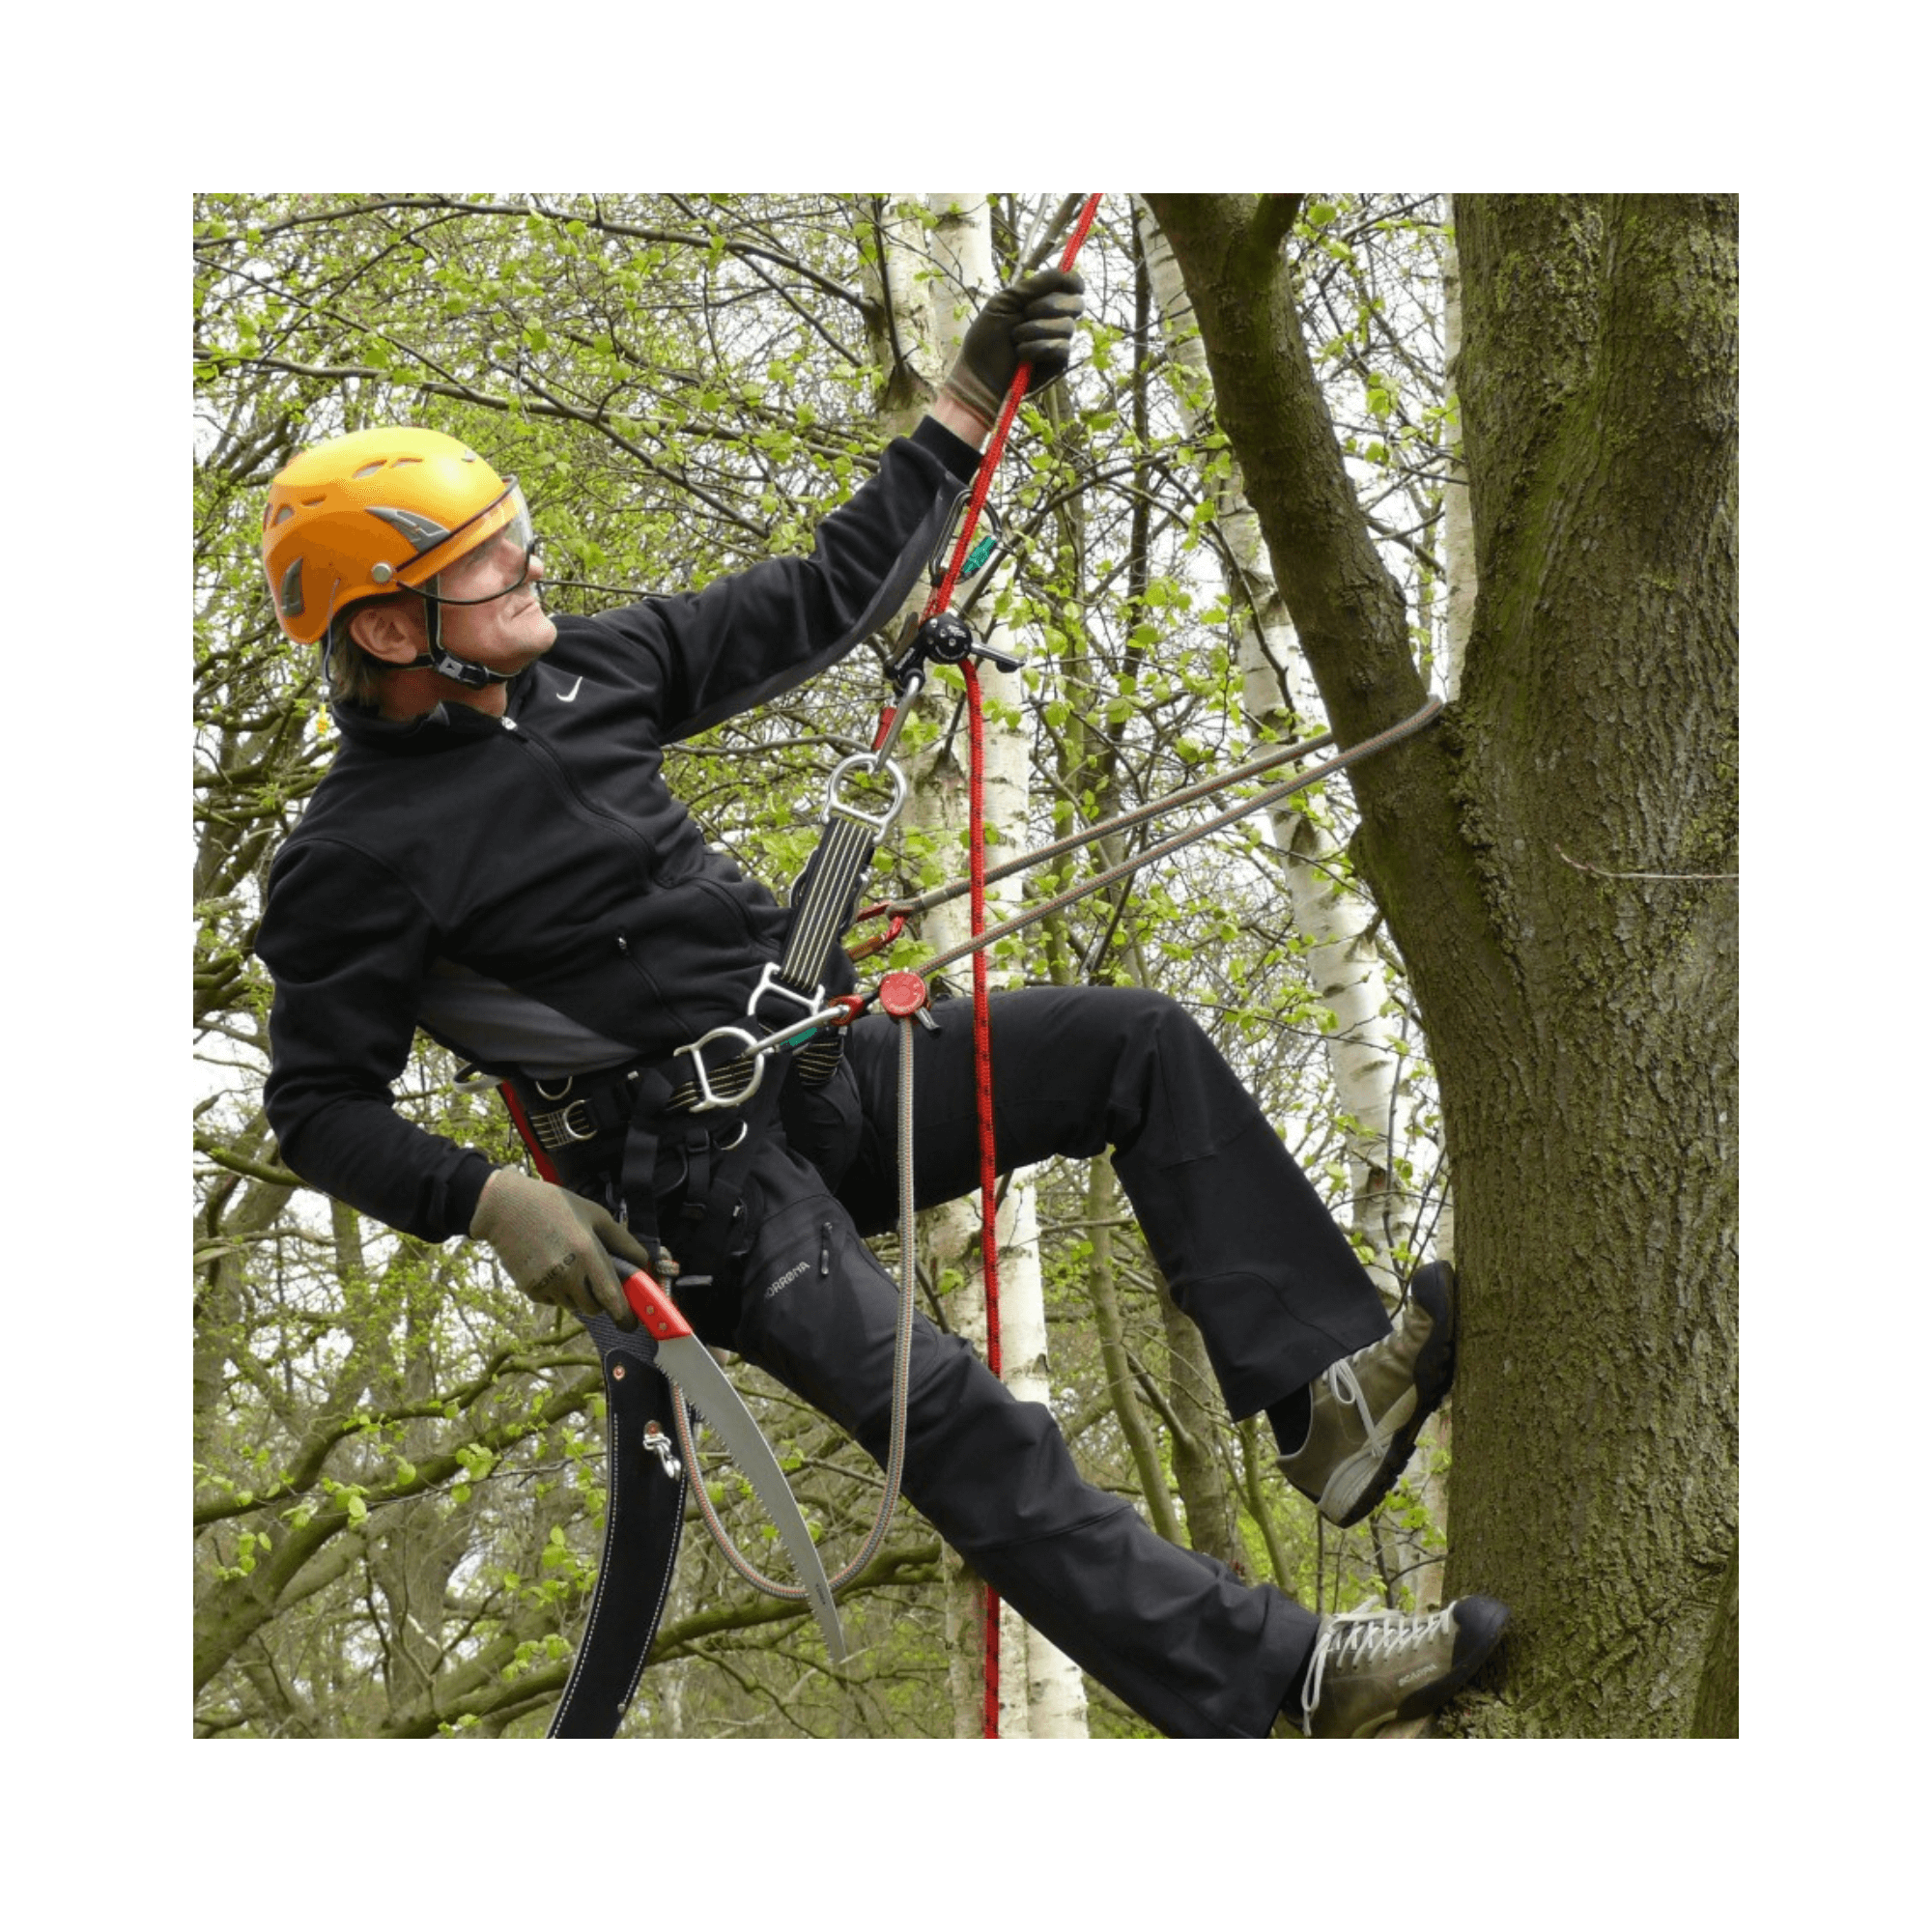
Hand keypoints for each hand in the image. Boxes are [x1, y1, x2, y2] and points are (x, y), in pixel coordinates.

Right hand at [469, 1167, 647, 1328]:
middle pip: (594, 1308)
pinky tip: (550, 1266)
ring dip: (579, 1294)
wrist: (506, 1207)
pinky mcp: (529, 1290)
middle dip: (601, 1300)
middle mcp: (567, 1273)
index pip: (611, 1298)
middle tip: (596, 1279)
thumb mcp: (596, 1215)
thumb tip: (642, 1264)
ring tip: (569, 1264)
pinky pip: (553, 1301)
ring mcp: (546, 1284)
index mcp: (587, 1252)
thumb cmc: (556, 1207)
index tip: (630, 1321)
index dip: (624, 1314)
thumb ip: (623, 1241)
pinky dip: (558, 1291)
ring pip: (574, 1306)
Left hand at [940, 268, 1084, 435]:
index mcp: (1041, 301)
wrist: (978, 374)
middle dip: (1052, 304)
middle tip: (1027, 311)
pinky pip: (1062, 348)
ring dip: (1038, 329)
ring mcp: (1057, 342)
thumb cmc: (986, 338)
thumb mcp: (1004, 302)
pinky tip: (1022, 354)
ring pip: (1068, 327)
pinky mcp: (1058, 364)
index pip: (1071, 286)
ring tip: (1015, 338)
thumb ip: (1032, 286)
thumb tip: (1064, 270)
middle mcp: (1054, 320)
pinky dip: (1039, 348)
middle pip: (1077, 304)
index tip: (1071, 283)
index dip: (1074, 282)